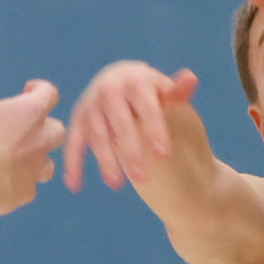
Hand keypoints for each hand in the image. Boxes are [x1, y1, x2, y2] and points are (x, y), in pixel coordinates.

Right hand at [0, 64, 63, 215]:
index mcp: (34, 112)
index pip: (49, 92)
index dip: (40, 89)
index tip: (27, 90)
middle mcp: (43, 139)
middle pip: (58, 129)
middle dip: (45, 127)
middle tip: (26, 127)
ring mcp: (37, 168)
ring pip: (48, 163)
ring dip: (37, 158)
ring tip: (20, 158)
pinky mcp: (26, 191)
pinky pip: (28, 187)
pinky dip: (20, 183)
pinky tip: (5, 183)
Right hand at [64, 59, 205, 192]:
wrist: (125, 87)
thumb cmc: (152, 95)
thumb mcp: (166, 93)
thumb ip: (177, 92)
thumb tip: (190, 78)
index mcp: (135, 78)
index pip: (146, 106)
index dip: (155, 130)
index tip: (163, 155)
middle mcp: (109, 87)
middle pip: (120, 122)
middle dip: (130, 151)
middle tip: (143, 179)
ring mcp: (91, 103)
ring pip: (97, 134)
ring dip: (105, 160)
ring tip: (117, 184)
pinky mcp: (78, 119)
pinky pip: (74, 142)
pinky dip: (73, 163)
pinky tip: (75, 185)